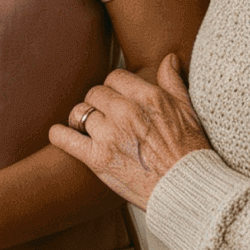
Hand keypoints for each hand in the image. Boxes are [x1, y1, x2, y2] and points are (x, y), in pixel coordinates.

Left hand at [49, 53, 210, 210]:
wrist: (187, 190)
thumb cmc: (190, 151)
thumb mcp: (187, 109)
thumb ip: (173, 81)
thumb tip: (168, 58)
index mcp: (147, 96)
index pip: (115, 77)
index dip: (115, 87)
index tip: (117, 98)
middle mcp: (125, 111)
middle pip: (95, 92)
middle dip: (98, 103)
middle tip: (104, 116)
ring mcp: (109, 134)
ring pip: (80, 112)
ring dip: (81, 119)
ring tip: (86, 127)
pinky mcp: (97, 159)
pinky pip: (66, 138)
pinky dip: (59, 134)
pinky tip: (60, 133)